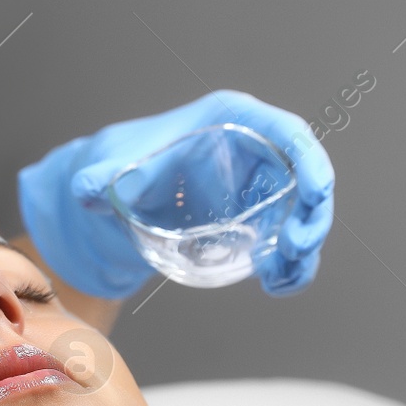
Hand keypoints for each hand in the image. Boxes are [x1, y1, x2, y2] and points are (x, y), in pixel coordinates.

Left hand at [17, 89, 334, 298]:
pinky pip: (286, 238)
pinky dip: (289, 264)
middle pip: (306, 177)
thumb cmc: (130, 161)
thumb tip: (87, 190)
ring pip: (302, 214)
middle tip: (292, 251)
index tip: (318, 192)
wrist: (127, 185)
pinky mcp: (259, 215)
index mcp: (233, 119)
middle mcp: (256, 149)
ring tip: (281, 280)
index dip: (311, 159)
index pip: (288, 132)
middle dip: (311, 216)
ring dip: (303, 249)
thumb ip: (101, 176)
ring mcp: (262, 184)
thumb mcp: (117, 168)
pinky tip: (275, 286)